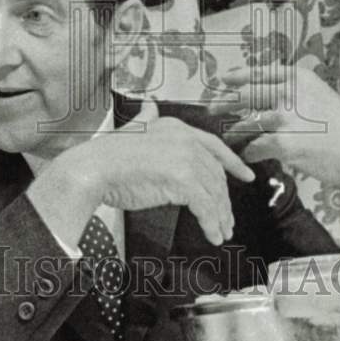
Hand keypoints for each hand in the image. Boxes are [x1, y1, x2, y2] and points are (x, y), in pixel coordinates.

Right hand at [36, 100, 254, 247]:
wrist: (93, 169)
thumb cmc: (107, 156)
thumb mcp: (132, 130)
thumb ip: (146, 119)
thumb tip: (149, 105)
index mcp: (176, 126)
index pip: (215, 146)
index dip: (233, 163)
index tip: (247, 175)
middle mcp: (186, 139)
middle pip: (216, 174)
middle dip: (224, 200)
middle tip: (228, 220)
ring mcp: (186, 158)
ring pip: (214, 193)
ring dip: (220, 216)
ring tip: (221, 232)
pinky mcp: (183, 180)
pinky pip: (205, 207)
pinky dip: (211, 224)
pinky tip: (212, 235)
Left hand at [214, 64, 339, 216]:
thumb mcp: (319, 94)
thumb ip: (292, 89)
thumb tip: (258, 89)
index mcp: (297, 77)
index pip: (257, 72)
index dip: (236, 76)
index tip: (223, 80)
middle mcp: (288, 93)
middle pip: (244, 95)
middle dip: (223, 102)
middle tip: (211, 109)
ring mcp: (284, 118)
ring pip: (245, 124)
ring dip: (234, 132)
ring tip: (229, 137)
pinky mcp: (282, 144)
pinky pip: (253, 148)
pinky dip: (249, 153)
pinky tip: (249, 155)